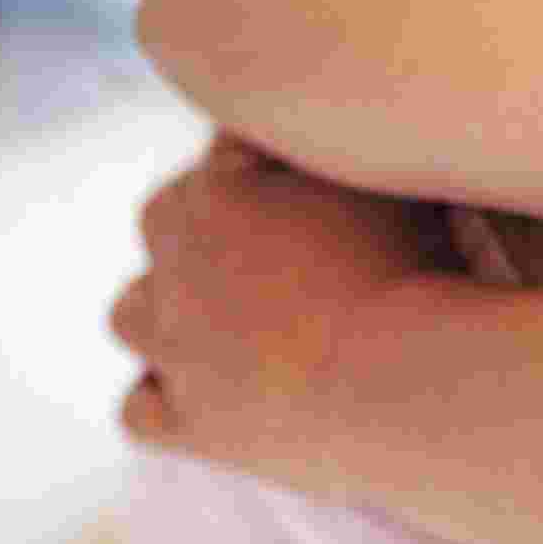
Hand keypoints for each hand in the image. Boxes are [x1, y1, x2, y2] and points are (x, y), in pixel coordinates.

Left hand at [110, 132, 447, 499]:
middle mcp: (176, 265)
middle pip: (168, 218)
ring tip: (233, 312)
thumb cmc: (411, 265)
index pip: (230, 147)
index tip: (320, 172)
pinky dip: (163, 393)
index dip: (276, 159)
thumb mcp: (386, 173)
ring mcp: (177, 350)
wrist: (409, 380)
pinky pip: (140, 410)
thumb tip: (333, 118)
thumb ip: (342, 140)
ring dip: (169, 306)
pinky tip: (212, 388)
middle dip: (213, 221)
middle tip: (282, 236)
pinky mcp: (191, 425)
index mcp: (215, 192)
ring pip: (131, 313)